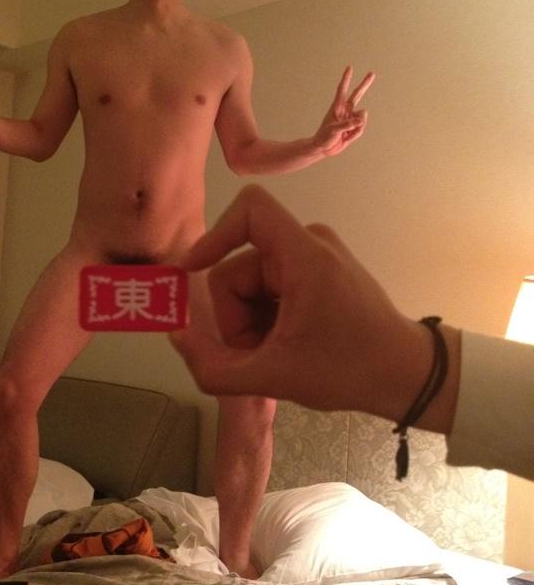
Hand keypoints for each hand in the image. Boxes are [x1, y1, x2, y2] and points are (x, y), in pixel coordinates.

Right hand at [170, 184, 429, 419]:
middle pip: (240, 264)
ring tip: (273, 355)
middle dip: (236, 315)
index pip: (250, 208)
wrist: (407, 376)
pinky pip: (272, 285)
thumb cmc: (347, 370)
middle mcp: (310, 243)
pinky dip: (266, 317)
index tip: (193, 272)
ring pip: (253, 280)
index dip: (213, 236)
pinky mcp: (321, 271)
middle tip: (254, 356)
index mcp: (304, 255)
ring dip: (250, 321)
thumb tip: (176, 337)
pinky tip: (283, 346)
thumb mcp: (274, 376)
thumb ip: (215, 366)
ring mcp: (317, 255)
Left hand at [315, 66, 374, 155]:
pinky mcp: (354, 127)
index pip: (342, 90)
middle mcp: (345, 110)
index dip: (346, 79)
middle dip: (365, 84)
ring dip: (356, 127)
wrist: (324, 149)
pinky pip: (361, 128)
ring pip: (362, 117)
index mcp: (337, 107)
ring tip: (345, 134)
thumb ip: (347, 124)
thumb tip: (361, 119)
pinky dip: (355, 134)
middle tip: (372, 73)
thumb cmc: (324, 137)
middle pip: (357, 94)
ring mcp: (351, 118)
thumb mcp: (334, 130)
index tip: (349, 68)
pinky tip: (347, 138)